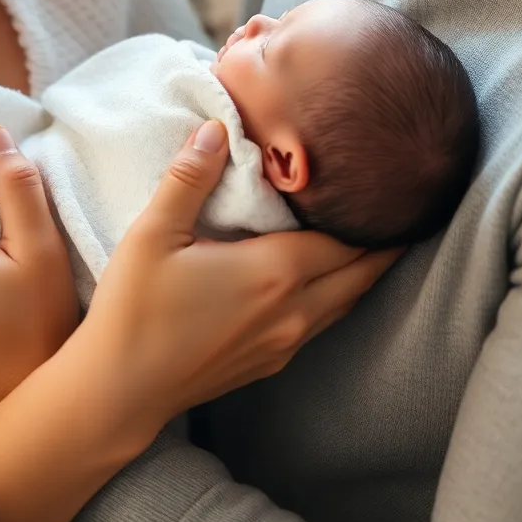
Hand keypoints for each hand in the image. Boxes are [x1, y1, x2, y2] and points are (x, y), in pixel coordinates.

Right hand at [79, 120, 399, 439]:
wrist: (119, 393)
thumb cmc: (134, 311)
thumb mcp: (154, 233)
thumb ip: (189, 177)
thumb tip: (217, 127)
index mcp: (274, 273)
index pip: (347, 240)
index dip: (372, 216)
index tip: (393, 191)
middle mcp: (292, 311)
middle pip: (361, 275)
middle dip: (383, 245)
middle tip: (403, 213)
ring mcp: (284, 343)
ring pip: (345, 303)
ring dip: (363, 272)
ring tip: (374, 243)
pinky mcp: (268, 363)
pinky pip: (322, 324)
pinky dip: (338, 297)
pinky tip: (324, 283)